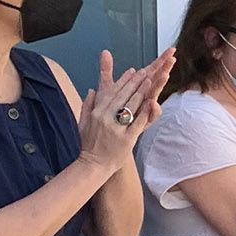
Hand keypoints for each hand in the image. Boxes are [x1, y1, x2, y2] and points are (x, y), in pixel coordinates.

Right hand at [78, 48, 176, 169]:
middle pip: (123, 96)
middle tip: (146, 71)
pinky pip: (138, 122)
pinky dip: (145, 111)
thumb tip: (91, 90)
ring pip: (131, 106)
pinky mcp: (126, 138)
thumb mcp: (83, 122)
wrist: (93, 165)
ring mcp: (116, 128)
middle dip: (136, 82)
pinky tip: (152, 102)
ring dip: (141, 92)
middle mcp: (105, 117)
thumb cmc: (89, 144)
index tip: (133, 71)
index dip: (124, 80)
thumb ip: (87, 105)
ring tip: (151, 81)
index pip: (112, 92)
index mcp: (96, 112)